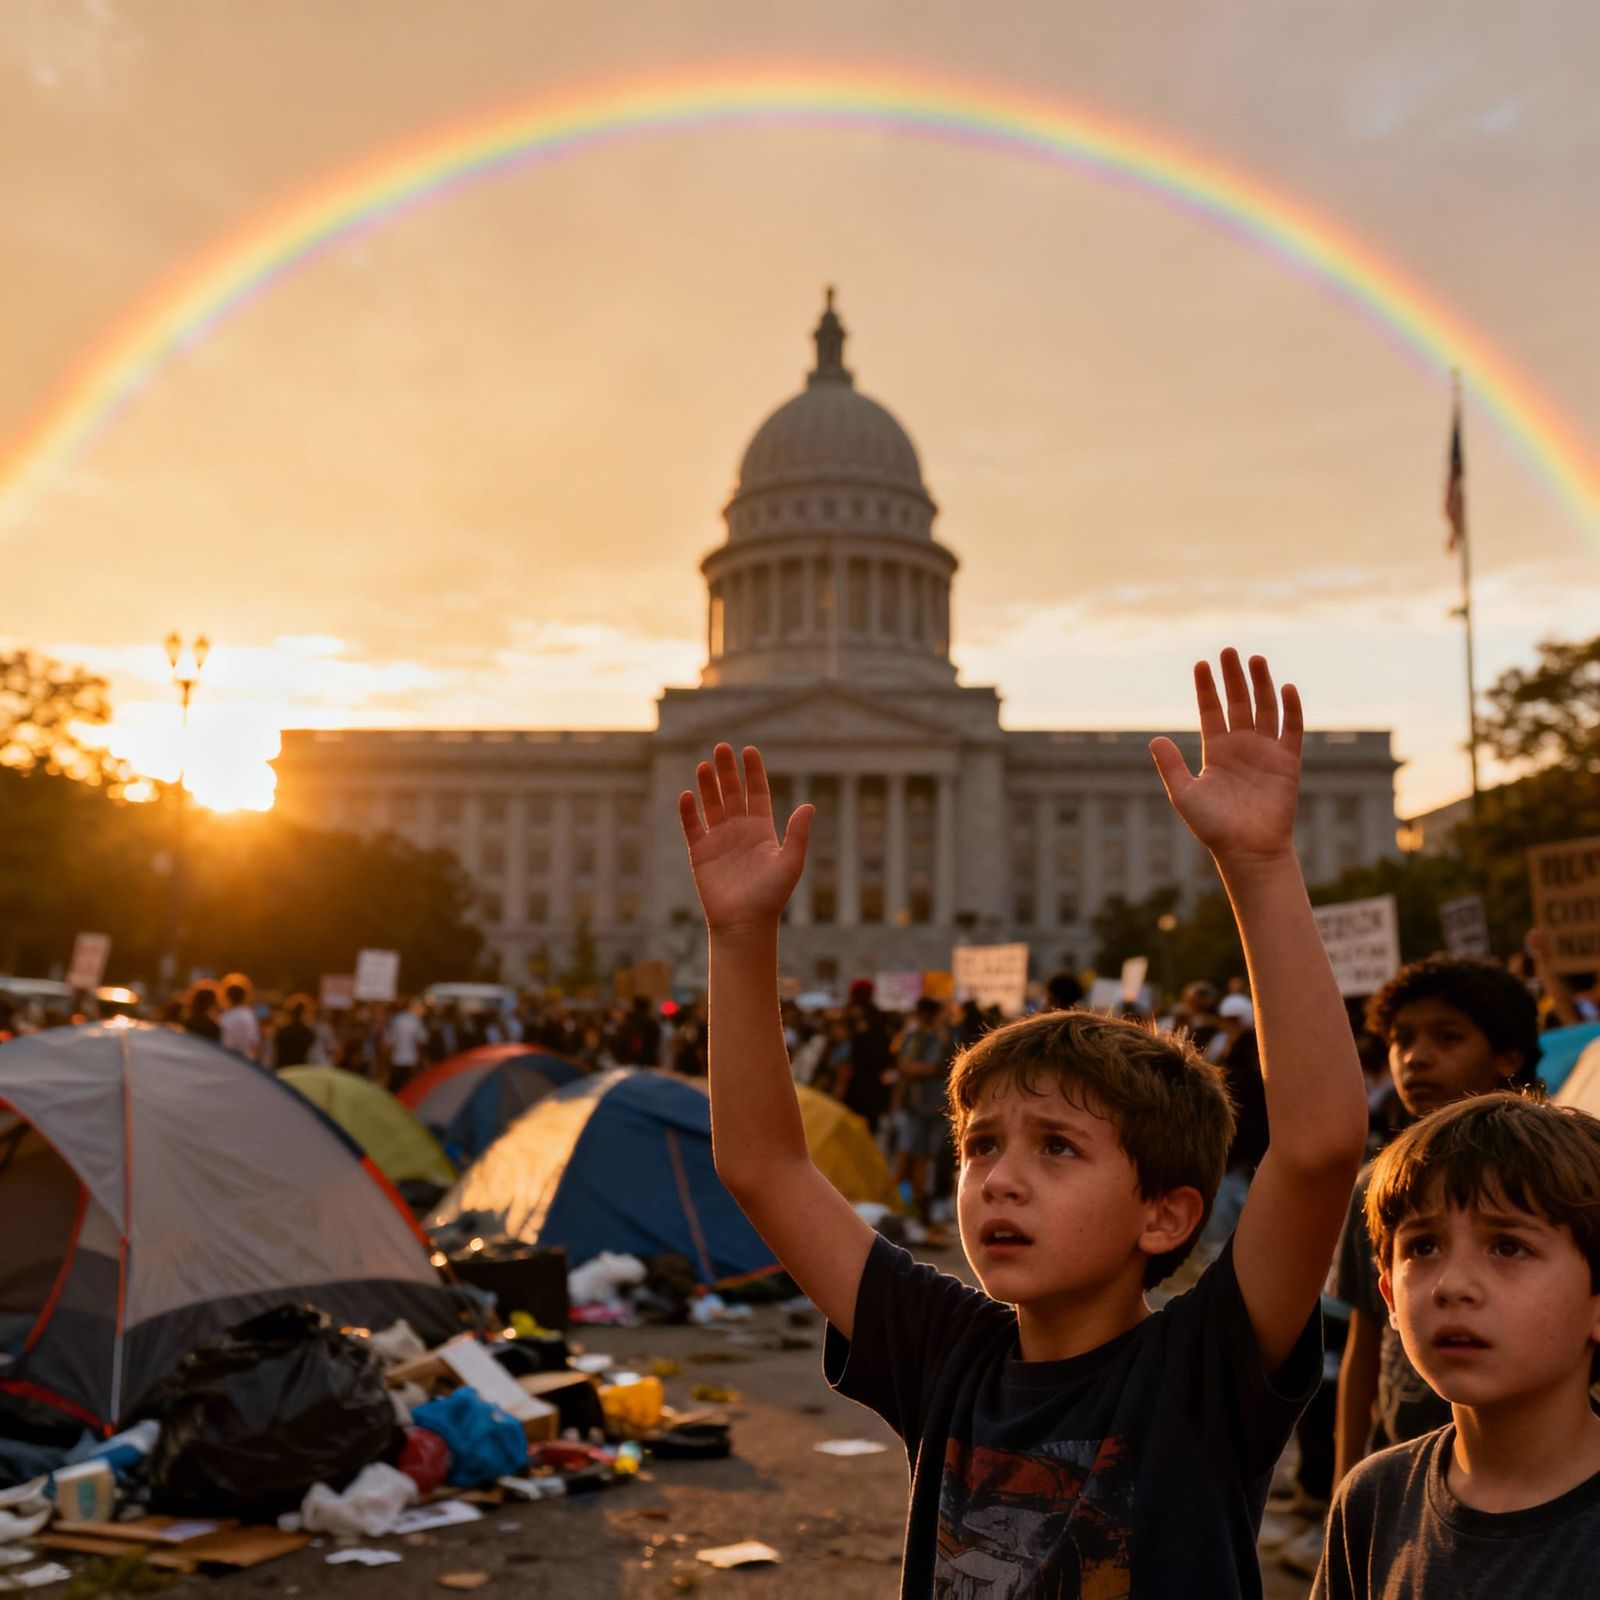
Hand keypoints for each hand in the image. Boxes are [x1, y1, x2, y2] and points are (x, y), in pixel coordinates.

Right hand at [679, 744, 813, 932]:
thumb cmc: (771, 896)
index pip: (756, 793)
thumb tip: (809, 806)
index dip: (752, 772)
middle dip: (727, 770)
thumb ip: (798, 834)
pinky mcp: (700, 853)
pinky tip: (687, 794)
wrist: (745, 923)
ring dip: (707, 785)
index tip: (748, 750)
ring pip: (711, 805)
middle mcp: (739, 831)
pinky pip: (692, 827)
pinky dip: (688, 811)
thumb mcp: (790, 863)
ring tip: (705, 764)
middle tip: (721, 747)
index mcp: (762, 830)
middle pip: (732, 793)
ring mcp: (718, 840)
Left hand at [1149, 649, 1302, 869]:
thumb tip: (1154, 738)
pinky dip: (1290, 709)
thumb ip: (1171, 766)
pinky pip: (1291, 731)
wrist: (1246, 850)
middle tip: (1229, 650)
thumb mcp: (1184, 795)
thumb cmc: (1213, 827)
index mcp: (1216, 751)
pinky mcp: (1287, 763)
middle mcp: (1241, 746)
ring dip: (1261, 685)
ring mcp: (1265, 752)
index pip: (1211, 711)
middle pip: (1238, 703)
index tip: (1201, 664)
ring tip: (1255, 660)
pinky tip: (1285, 688)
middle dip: (1233, 677)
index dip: (1207, 688)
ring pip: (1264, 709)